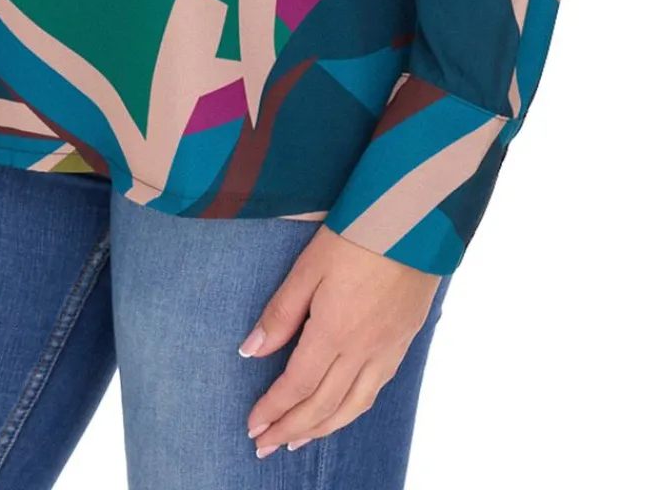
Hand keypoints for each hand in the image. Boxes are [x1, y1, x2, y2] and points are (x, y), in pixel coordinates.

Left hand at [240, 225, 439, 456]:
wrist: (417, 220)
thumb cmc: (358, 234)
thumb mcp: (310, 266)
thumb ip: (281, 312)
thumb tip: (251, 351)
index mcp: (335, 331)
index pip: (297, 385)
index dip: (273, 409)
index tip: (253, 426)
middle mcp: (363, 350)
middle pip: (323, 405)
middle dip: (291, 429)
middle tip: (264, 446)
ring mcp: (388, 348)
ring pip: (353, 405)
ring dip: (322, 428)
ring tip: (297, 440)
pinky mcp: (404, 341)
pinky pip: (376, 390)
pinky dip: (352, 410)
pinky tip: (341, 411)